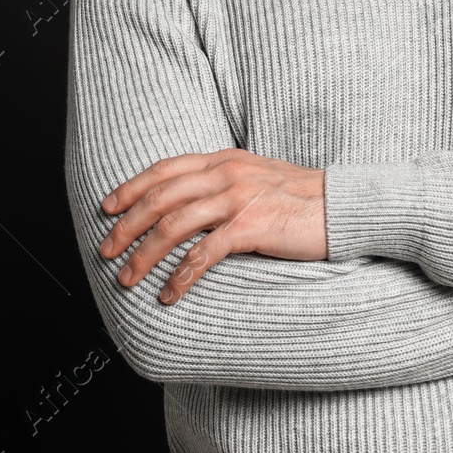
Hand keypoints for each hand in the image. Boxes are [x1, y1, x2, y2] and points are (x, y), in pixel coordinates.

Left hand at [98, 147, 325, 303]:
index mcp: (223, 160)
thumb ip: (225, 182)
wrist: (345, 206)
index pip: (164, 169)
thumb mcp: (257, 177)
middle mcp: (225, 174)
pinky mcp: (251, 227)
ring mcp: (237, 199)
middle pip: (159, 197)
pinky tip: (170, 293)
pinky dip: (181, 275)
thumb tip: (192, 199)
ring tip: (128, 277)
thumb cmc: (302, 198)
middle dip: (127, 226)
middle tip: (107, 250)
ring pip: (173, 224)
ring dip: (145, 253)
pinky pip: (204, 253)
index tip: (108, 208)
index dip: (131, 188)